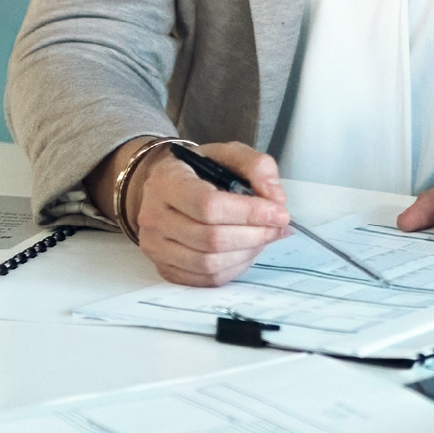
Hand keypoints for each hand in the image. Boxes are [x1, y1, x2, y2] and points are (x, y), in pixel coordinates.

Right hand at [113, 139, 291, 285]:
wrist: (166, 189)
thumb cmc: (198, 171)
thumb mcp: (228, 154)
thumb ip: (257, 166)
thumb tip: (275, 198)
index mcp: (167, 181)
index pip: (208, 206)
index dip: (249, 213)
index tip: (278, 213)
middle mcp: (154, 217)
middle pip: (211, 239)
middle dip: (254, 235)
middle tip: (277, 227)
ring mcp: (156, 247)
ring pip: (209, 263)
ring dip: (246, 253)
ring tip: (262, 237)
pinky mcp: (165, 268)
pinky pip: (206, 279)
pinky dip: (234, 268)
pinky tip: (245, 251)